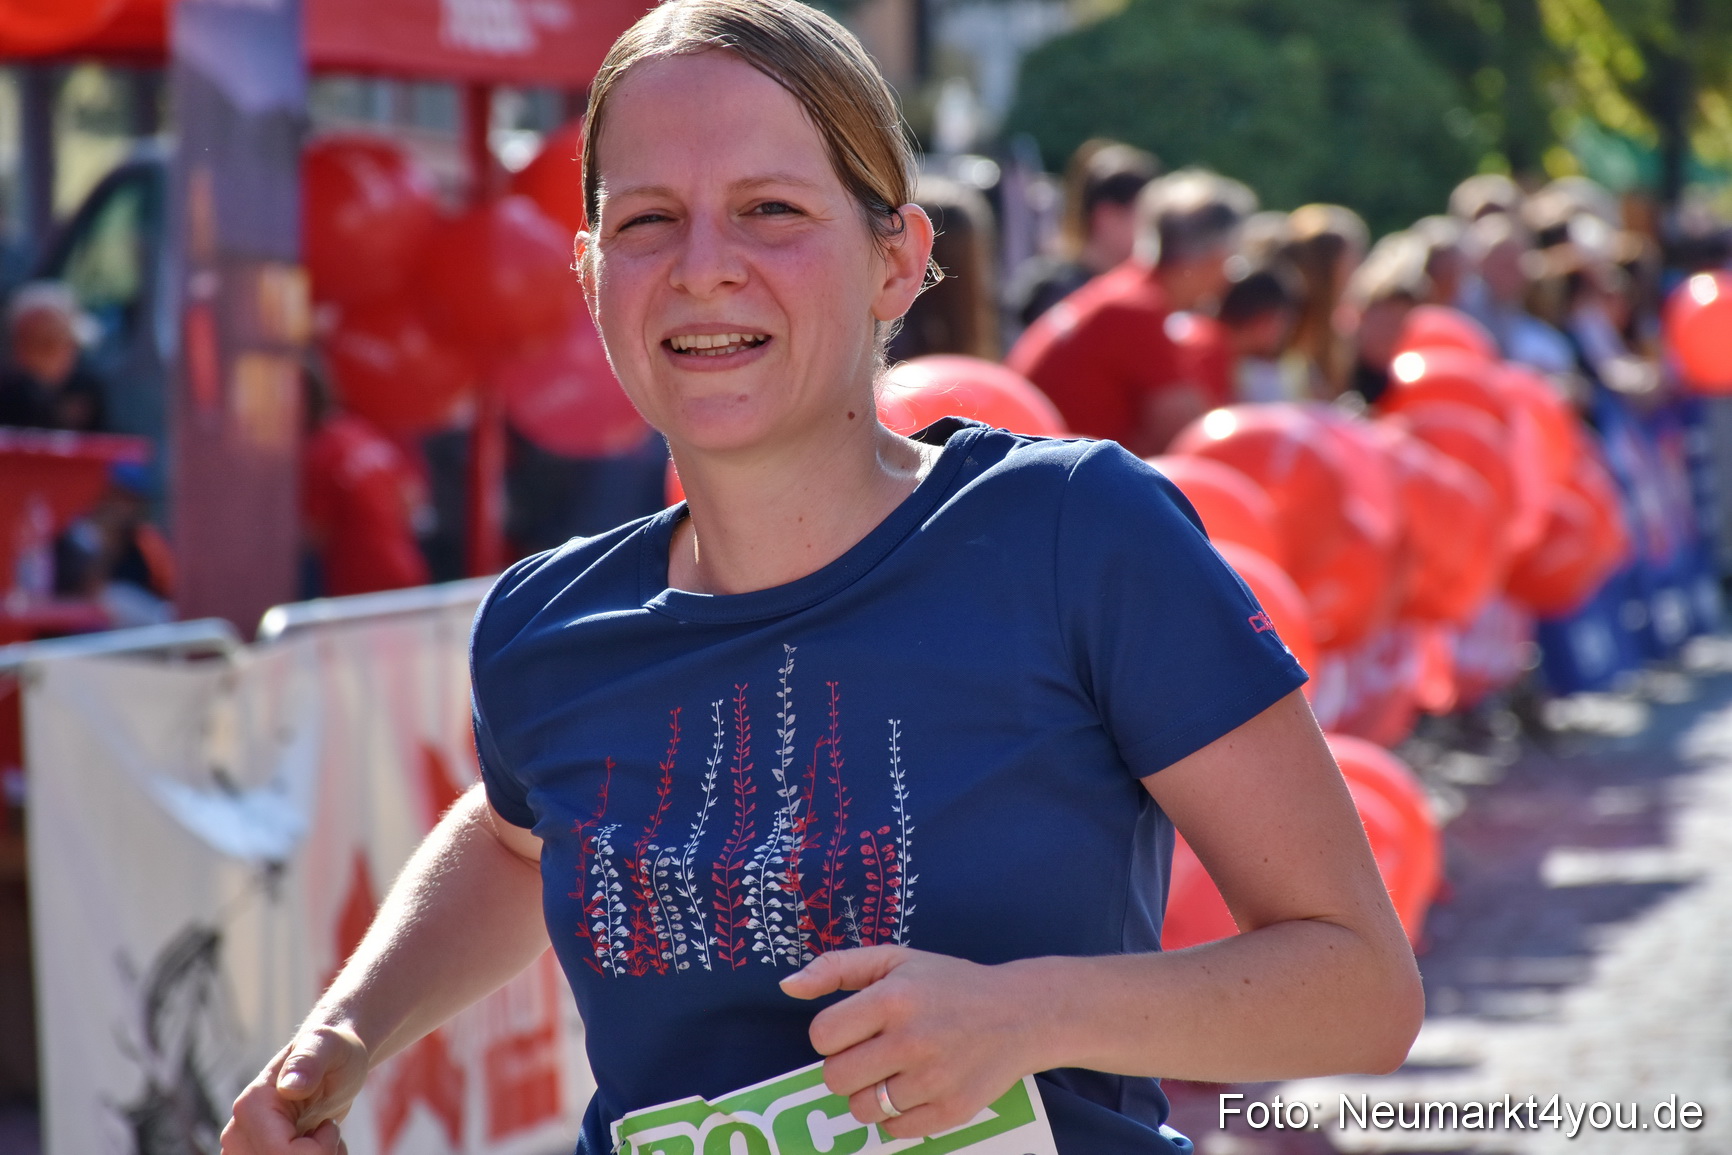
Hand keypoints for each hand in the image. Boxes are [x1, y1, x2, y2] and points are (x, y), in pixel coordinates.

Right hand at [221, 1024, 369, 1153]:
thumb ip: (309, 1061)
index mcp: (251, 1105)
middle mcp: (237, 1133)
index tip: (329, 1126)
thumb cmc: (332, 1051)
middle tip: (328, 1131)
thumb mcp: (329, 1047)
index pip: (281, 1153)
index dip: (318, 1150)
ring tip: (323, 1137)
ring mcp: (242, 1149)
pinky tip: (317, 1147)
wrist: (331, 1063)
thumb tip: (290, 1086)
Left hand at [780, 946, 1048, 1139]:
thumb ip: (836, 967)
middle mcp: (912, 1040)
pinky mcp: (951, 1111)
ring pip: (860, 1109)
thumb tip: (786, 987)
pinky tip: (916, 1087)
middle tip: (873, 1051)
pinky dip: (897, 1113)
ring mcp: (933, 1080)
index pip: (822, 1036)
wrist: (1020, 1014)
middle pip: (835, 1077)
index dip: (832, 1033)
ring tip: (893, 1071)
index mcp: (893, 998)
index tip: (855, 1027)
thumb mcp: (895, 959)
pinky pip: (893, 1130)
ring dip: (868, 1093)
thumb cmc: (949, 984)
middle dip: (846, 1065)